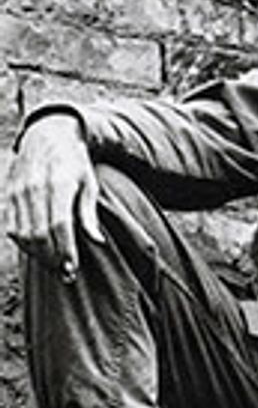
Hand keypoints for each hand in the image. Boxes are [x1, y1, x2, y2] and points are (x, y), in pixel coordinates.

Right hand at [4, 113, 102, 281]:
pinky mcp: (9, 195)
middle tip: (65, 273)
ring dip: (38, 255)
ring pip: (23, 234)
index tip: (72, 269)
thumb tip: (97, 241)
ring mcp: (18, 191)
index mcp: (58, 184)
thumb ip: (89, 213)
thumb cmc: (73, 162)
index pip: (59, 226)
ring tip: (54, 264)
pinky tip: (38, 249)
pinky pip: (12, 227)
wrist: (46, 134)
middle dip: (52, 259)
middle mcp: (34, 187)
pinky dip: (24, 244)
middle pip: (39, 234)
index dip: (65, 251)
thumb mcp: (89, 183)